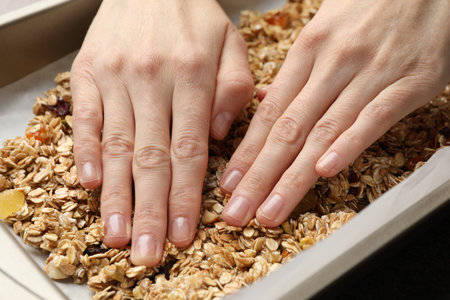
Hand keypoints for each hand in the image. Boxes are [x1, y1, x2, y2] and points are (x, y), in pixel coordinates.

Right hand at [71, 0, 252, 265]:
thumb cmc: (192, 14)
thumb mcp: (230, 42)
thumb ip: (234, 88)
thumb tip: (219, 136)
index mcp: (193, 74)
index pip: (189, 149)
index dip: (185, 196)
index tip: (182, 233)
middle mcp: (152, 79)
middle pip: (151, 157)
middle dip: (149, 210)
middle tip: (147, 251)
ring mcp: (116, 76)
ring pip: (117, 145)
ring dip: (117, 194)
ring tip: (117, 234)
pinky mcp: (89, 71)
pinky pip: (87, 118)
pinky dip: (88, 152)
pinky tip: (92, 184)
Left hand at [220, 0, 449, 226]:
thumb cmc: (368, 7)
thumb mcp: (323, 30)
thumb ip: (295, 73)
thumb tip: (266, 103)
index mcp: (308, 52)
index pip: (270, 113)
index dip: (247, 153)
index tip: (229, 184)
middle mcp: (332, 66)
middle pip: (288, 130)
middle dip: (259, 177)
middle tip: (238, 211)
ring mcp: (369, 75)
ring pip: (323, 132)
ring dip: (293, 177)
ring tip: (271, 210)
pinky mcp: (407, 83)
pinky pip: (373, 118)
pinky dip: (348, 146)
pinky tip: (326, 172)